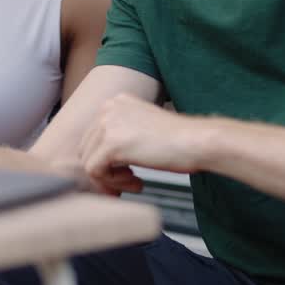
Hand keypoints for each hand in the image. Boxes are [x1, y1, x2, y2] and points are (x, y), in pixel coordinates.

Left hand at [79, 93, 211, 193]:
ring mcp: (107, 124)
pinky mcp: (111, 144)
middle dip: (106, 170)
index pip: (93, 136)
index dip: (106, 160)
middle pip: (87, 149)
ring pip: (88, 161)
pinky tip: (137, 181)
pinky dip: (113, 182)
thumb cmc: (179, 140)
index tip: (124, 173)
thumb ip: (121, 135)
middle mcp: (108, 108)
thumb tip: (98, 161)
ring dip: (111, 178)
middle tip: (129, 181)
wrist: (196, 141)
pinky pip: (95, 171)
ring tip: (135, 182)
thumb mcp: (143, 128)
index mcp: (116, 102)